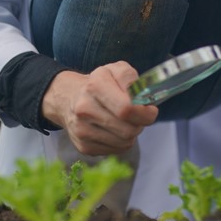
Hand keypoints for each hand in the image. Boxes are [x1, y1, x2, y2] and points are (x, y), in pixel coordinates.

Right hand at [41, 62, 158, 156]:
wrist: (69, 98)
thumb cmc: (100, 84)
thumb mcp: (116, 70)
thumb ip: (132, 79)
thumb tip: (143, 99)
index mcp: (94, 86)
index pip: (127, 109)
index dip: (145, 113)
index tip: (150, 110)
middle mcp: (84, 109)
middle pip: (128, 130)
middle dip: (140, 124)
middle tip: (137, 116)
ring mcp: (82, 130)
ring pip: (124, 142)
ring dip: (131, 134)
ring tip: (124, 122)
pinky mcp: (83, 147)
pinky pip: (116, 150)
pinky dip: (121, 142)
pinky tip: (114, 130)